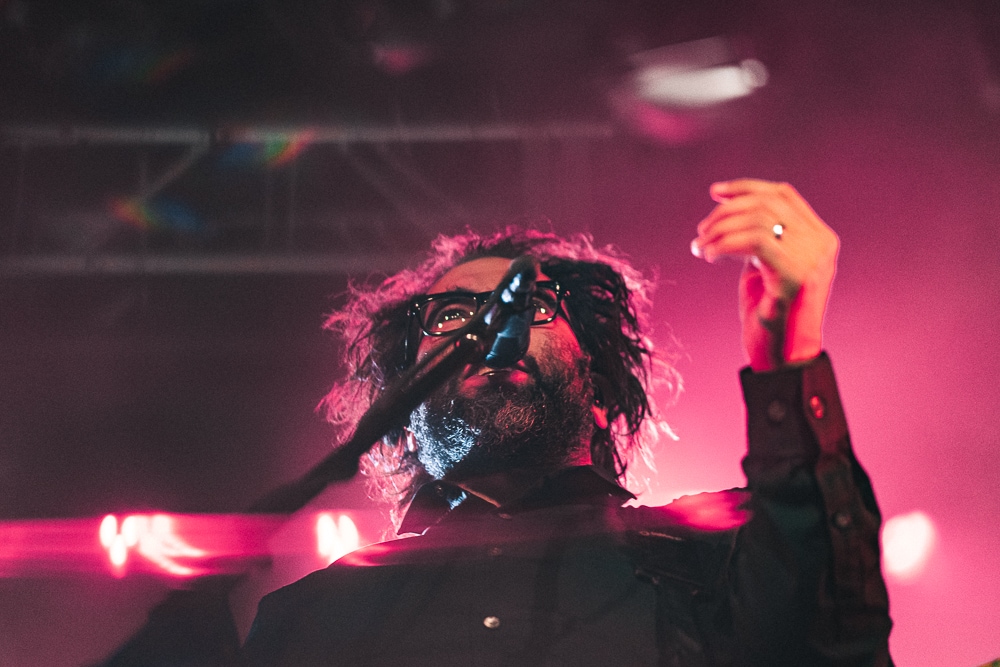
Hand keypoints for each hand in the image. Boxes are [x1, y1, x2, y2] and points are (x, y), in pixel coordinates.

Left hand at [690, 179, 838, 370]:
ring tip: (701, 247)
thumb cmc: (768, 313)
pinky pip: (754, 241)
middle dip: (725, 213)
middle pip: (767, 204)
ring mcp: (812, 260)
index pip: (783, 194)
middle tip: (701, 232)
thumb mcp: (764, 263)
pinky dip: (725, 244)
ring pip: (757, 220)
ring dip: (720, 230)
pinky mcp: (795, 276)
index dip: (746, 188)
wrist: (780, 356)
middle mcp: (821, 244)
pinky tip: (709, 256)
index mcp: (819, 237)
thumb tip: (731, 205)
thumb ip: (760, 235)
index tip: (715, 193)